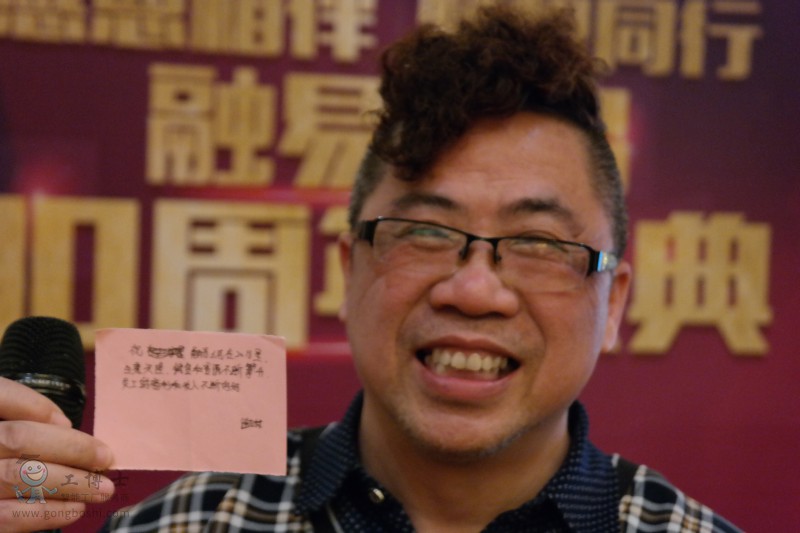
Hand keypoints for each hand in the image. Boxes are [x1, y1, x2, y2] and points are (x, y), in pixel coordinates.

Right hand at [0, 377, 114, 531]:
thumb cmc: (2, 449)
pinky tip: (76, 508)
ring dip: (69, 483)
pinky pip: (9, 517)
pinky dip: (47, 512)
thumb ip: (19, 412)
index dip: (38, 406)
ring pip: (18, 477)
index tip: (68, 422)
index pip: (2, 396)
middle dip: (71, 448)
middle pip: (20, 440)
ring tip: (102, 489)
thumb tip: (62, 425)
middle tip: (106, 459)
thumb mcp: (2, 420)